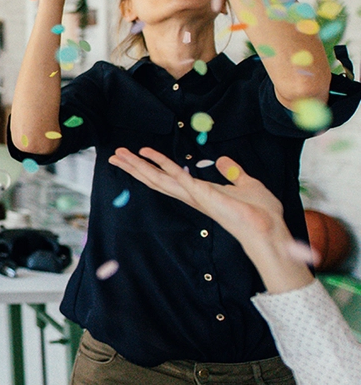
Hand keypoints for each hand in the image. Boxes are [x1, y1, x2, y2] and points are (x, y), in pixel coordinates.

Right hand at [107, 148, 282, 245]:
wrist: (269, 229)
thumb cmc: (261, 213)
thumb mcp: (247, 184)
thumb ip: (233, 172)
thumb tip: (223, 160)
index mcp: (199, 193)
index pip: (168, 178)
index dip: (150, 167)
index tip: (137, 155)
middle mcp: (191, 195)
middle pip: (155, 179)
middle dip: (134, 167)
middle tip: (115, 155)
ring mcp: (195, 196)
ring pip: (159, 179)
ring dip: (139, 166)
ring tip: (120, 155)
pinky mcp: (203, 195)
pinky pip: (180, 178)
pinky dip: (164, 165)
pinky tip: (149, 155)